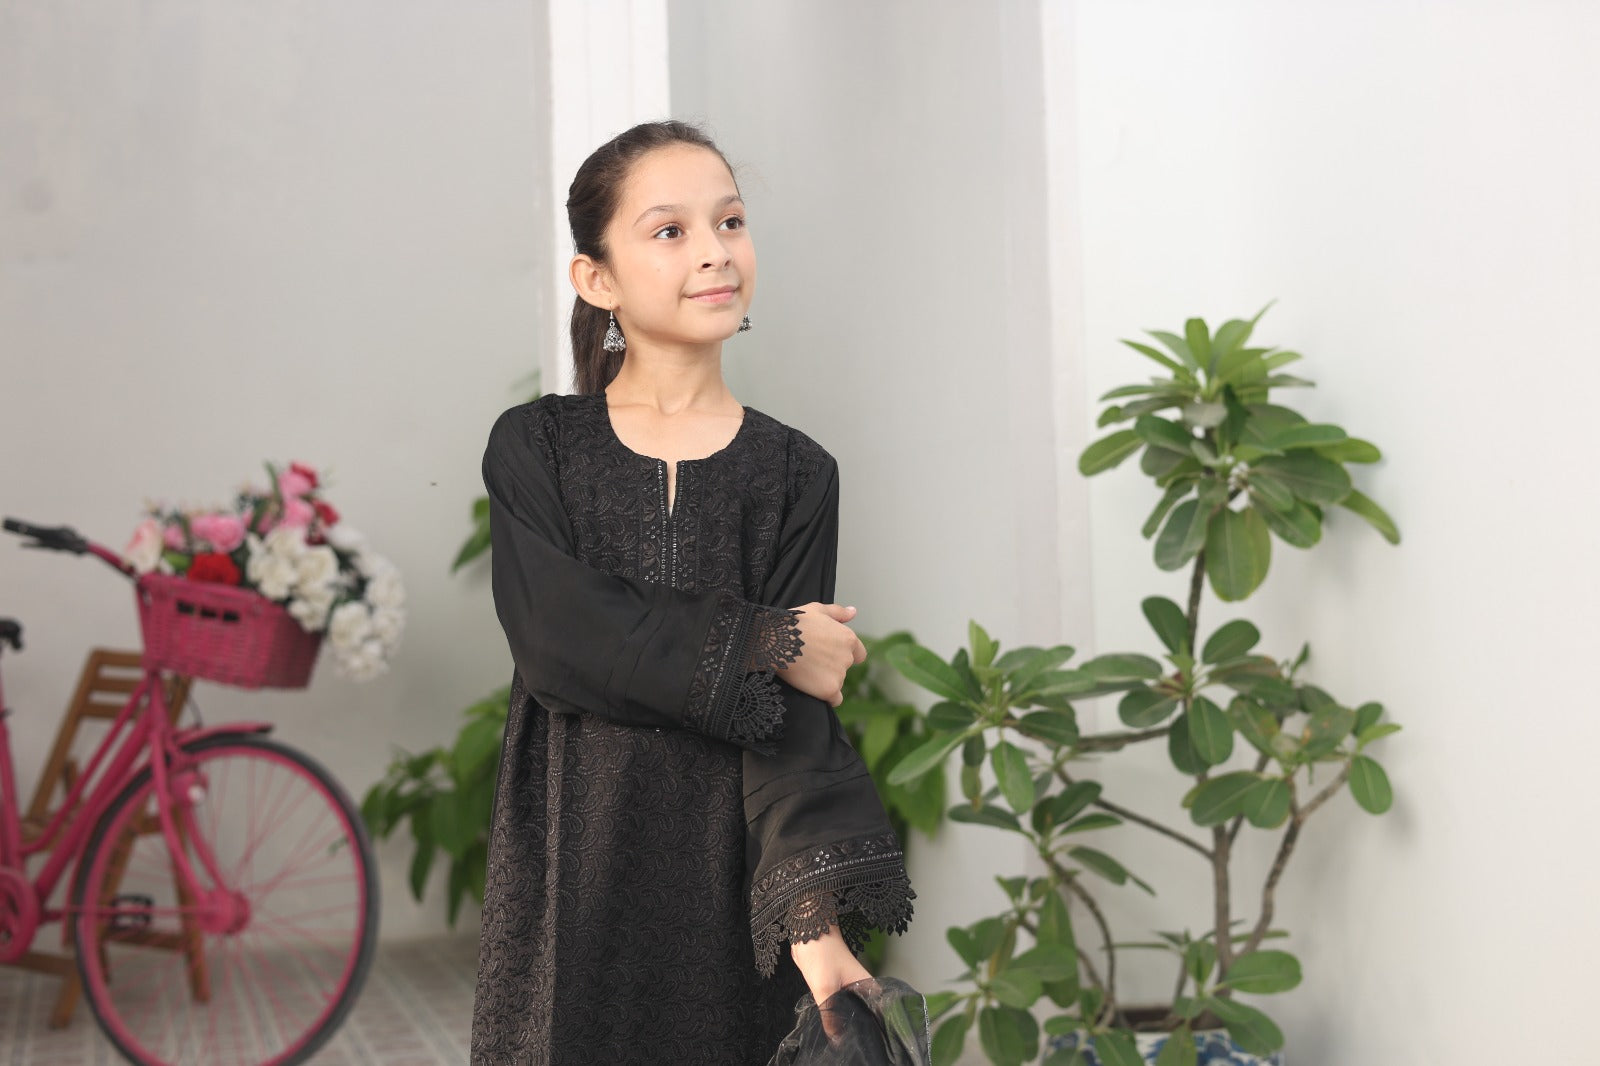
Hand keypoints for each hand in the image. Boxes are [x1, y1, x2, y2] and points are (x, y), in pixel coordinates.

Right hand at [776, 603, 867, 707]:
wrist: (775, 640)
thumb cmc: (794, 623)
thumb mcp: (816, 609)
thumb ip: (838, 612)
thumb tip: (853, 612)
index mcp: (848, 639)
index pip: (858, 654)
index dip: (844, 655)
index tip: (828, 655)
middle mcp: (847, 657)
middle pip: (844, 668)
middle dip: (831, 666)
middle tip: (810, 660)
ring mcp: (839, 675)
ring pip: (837, 682)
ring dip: (825, 680)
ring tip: (805, 670)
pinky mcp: (829, 689)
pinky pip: (834, 699)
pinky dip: (825, 696)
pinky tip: (811, 688)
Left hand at [789, 923, 871, 1037]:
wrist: (808, 931)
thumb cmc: (821, 953)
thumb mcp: (824, 988)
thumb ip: (829, 1015)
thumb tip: (835, 1040)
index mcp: (868, 986)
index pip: (878, 1013)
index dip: (874, 1029)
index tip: (868, 1044)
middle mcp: (862, 987)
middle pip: (864, 1014)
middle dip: (858, 1028)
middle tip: (853, 1044)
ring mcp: (850, 986)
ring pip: (851, 1010)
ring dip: (846, 1022)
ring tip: (842, 1038)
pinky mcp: (838, 986)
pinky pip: (840, 1005)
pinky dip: (837, 1014)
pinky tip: (833, 1026)